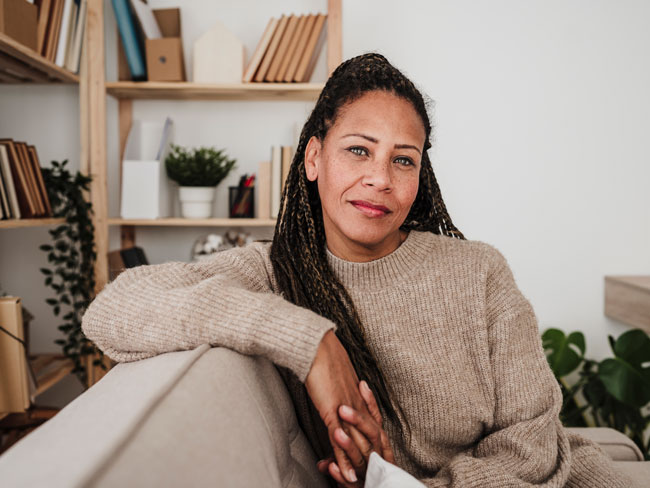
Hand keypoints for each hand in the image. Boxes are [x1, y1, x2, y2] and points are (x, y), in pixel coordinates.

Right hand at [305, 330, 381, 484]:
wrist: (316, 346)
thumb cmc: (322, 357)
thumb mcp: (336, 378)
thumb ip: (340, 392)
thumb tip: (338, 400)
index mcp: (360, 397)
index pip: (375, 426)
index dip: (379, 446)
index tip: (381, 461)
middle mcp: (358, 406)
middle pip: (371, 440)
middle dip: (375, 462)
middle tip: (377, 479)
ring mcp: (347, 410)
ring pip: (358, 444)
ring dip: (360, 467)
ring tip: (362, 484)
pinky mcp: (334, 412)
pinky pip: (341, 441)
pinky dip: (343, 461)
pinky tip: (346, 474)